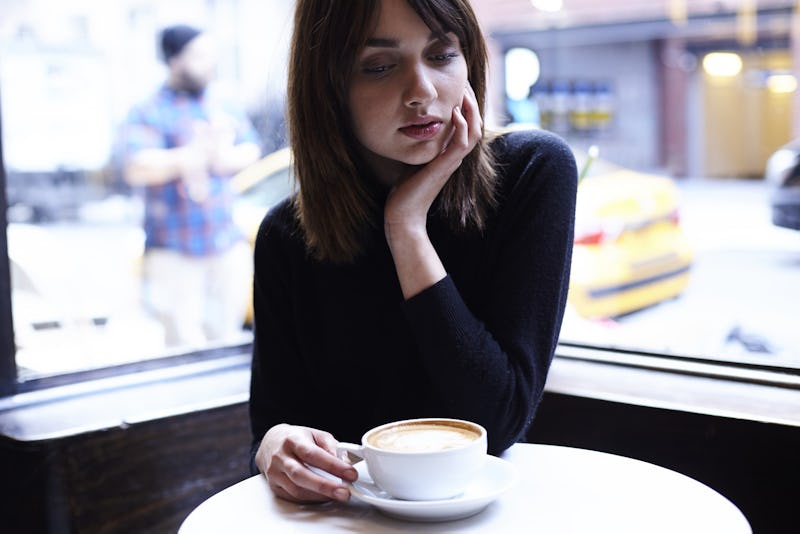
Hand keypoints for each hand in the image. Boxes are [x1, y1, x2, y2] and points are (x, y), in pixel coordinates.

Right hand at [255, 424, 357, 502]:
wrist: (271, 443)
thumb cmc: (296, 439)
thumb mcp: (316, 435)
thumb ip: (332, 447)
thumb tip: (345, 463)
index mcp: (293, 440)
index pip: (313, 454)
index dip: (333, 465)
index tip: (350, 473)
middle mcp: (281, 457)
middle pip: (302, 475)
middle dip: (326, 486)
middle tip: (345, 492)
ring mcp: (275, 473)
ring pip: (297, 490)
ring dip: (320, 495)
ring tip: (338, 494)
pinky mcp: (274, 486)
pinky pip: (294, 497)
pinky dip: (311, 499)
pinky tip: (323, 496)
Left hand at [384, 82, 482, 237]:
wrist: (402, 215)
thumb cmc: (404, 190)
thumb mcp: (413, 159)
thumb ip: (418, 144)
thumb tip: (411, 126)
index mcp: (449, 154)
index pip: (466, 124)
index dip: (466, 104)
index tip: (458, 84)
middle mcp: (454, 157)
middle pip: (475, 124)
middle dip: (472, 101)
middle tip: (465, 80)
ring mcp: (451, 163)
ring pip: (473, 131)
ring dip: (471, 110)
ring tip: (464, 91)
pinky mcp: (444, 168)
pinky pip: (461, 144)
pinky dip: (461, 126)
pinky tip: (454, 112)